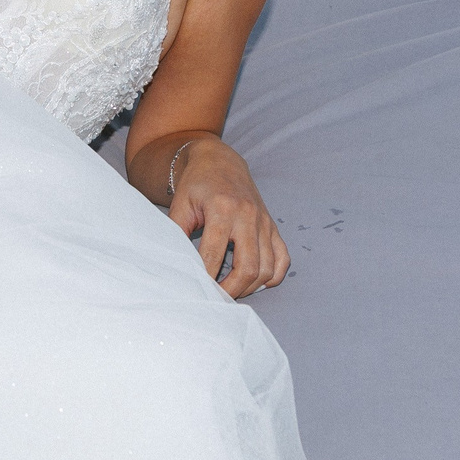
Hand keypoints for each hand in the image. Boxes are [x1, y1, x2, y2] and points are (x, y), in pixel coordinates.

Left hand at [167, 137, 290, 297]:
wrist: (219, 161)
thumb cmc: (196, 184)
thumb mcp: (180, 204)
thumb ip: (176, 233)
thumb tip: (177, 266)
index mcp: (222, 209)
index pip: (213, 255)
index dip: (204, 278)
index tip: (195, 290)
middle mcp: (248, 216)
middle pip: (247, 267)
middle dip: (231, 290)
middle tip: (215, 298)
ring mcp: (264, 222)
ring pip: (267, 268)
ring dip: (250, 287)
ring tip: (231, 291)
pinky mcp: (272, 226)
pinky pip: (282, 259)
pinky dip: (272, 276)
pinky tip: (255, 281)